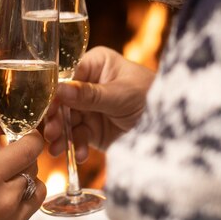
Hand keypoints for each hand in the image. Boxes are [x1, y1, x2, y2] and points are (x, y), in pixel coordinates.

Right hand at [0, 130, 46, 219]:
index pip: (27, 150)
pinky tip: (1, 204)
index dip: (31, 139)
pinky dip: (21, 202)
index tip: (27, 137)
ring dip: (27, 181)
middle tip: (8, 161)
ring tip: (8, 184)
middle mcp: (5, 198)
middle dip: (23, 160)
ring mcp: (13, 218)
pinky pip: (29, 210)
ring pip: (38, 188)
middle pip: (33, 166)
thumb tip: (5, 145)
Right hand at [43, 46, 154, 162]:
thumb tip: (60, 90)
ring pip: (67, 121)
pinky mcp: (93, 130)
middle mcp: (88, 84)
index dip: (55, 93)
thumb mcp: (121, 94)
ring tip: (57, 150)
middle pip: (62, 101)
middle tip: (50, 133)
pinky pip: (78, 137)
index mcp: (95, 64)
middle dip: (56, 118)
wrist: (174, 126)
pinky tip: (80, 155)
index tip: (47, 109)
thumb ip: (90, 94)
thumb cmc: (152, 96)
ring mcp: (89, 108)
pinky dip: (76, 147)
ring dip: (62, 136)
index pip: (67, 76)